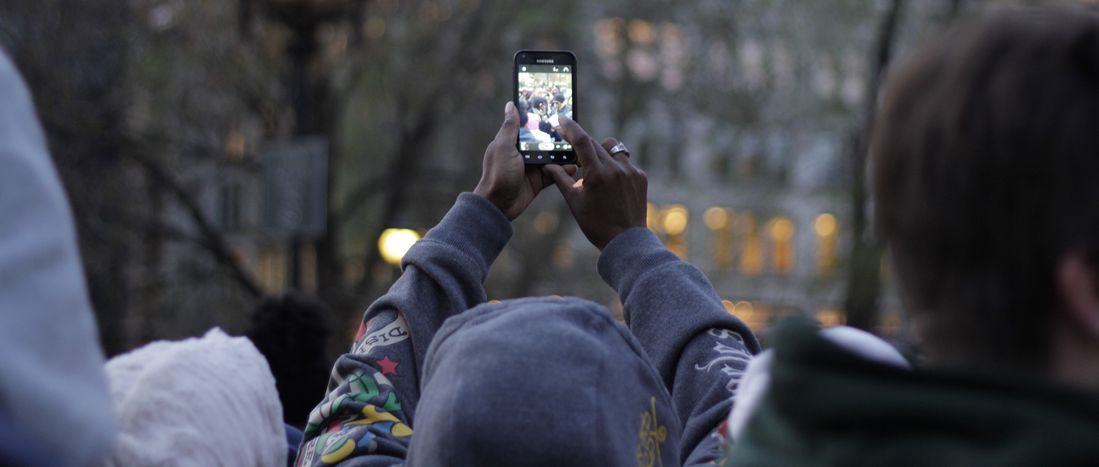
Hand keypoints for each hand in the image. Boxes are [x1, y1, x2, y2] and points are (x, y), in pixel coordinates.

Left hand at [474, 102, 575, 219]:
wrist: (498, 205)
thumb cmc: (498, 174)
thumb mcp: (503, 147)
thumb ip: (510, 127)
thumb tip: (510, 104)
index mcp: (512, 142)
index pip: (528, 126)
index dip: (540, 119)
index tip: (555, 110)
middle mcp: (522, 153)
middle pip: (543, 141)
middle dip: (558, 137)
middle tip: (574, 131)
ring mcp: (531, 167)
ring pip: (551, 157)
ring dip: (563, 154)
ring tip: (577, 150)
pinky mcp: (538, 181)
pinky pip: (553, 173)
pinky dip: (563, 171)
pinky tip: (573, 167)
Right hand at [543, 116, 646, 248]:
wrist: (625, 240)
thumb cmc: (595, 223)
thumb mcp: (574, 202)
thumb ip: (561, 179)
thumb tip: (548, 166)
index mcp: (596, 174)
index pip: (581, 141)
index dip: (570, 127)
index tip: (562, 119)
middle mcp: (615, 169)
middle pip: (594, 144)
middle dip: (582, 144)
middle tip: (572, 148)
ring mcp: (630, 172)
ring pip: (612, 148)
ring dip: (601, 152)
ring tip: (595, 168)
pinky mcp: (640, 177)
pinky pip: (625, 161)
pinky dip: (615, 166)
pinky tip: (611, 182)